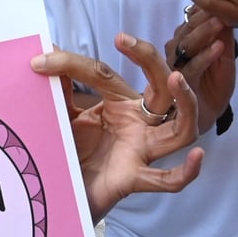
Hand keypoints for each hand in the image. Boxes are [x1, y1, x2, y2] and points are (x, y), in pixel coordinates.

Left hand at [34, 32, 206, 221]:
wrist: (65, 196)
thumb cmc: (73, 153)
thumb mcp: (64, 117)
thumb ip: (60, 91)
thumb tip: (45, 52)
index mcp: (119, 105)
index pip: (104, 75)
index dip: (71, 64)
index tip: (40, 60)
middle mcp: (137, 124)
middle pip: (160, 88)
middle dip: (150, 60)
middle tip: (126, 41)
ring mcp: (141, 150)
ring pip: (182, 129)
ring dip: (186, 104)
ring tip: (175, 79)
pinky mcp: (135, 178)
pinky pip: (168, 180)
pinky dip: (186, 172)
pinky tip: (197, 157)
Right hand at [167, 11, 235, 127]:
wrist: (206, 118)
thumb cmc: (212, 89)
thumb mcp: (224, 61)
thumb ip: (224, 39)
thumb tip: (227, 13)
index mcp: (183, 45)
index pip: (190, 23)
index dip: (203, 11)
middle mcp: (174, 54)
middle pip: (184, 31)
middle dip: (201, 18)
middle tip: (218, 5)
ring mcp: (174, 69)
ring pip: (185, 46)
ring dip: (203, 32)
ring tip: (220, 22)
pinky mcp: (180, 86)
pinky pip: (192, 68)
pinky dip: (206, 56)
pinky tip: (219, 47)